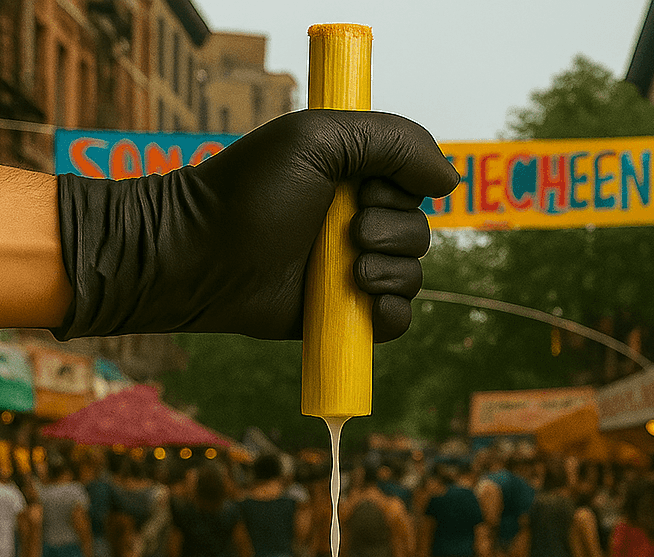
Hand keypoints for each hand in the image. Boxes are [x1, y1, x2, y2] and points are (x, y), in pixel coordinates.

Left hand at [55, 110, 461, 341]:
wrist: (202, 255)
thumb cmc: (250, 191)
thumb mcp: (320, 139)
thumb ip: (393, 141)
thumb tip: (451, 180)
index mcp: (354, 176)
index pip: (415, 183)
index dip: (402, 188)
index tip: (363, 188)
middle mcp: (356, 222)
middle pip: (420, 232)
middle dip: (394, 233)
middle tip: (348, 233)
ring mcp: (349, 270)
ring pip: (413, 276)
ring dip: (391, 273)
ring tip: (348, 271)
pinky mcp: (340, 315)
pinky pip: (396, 321)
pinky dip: (392, 315)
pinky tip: (368, 305)